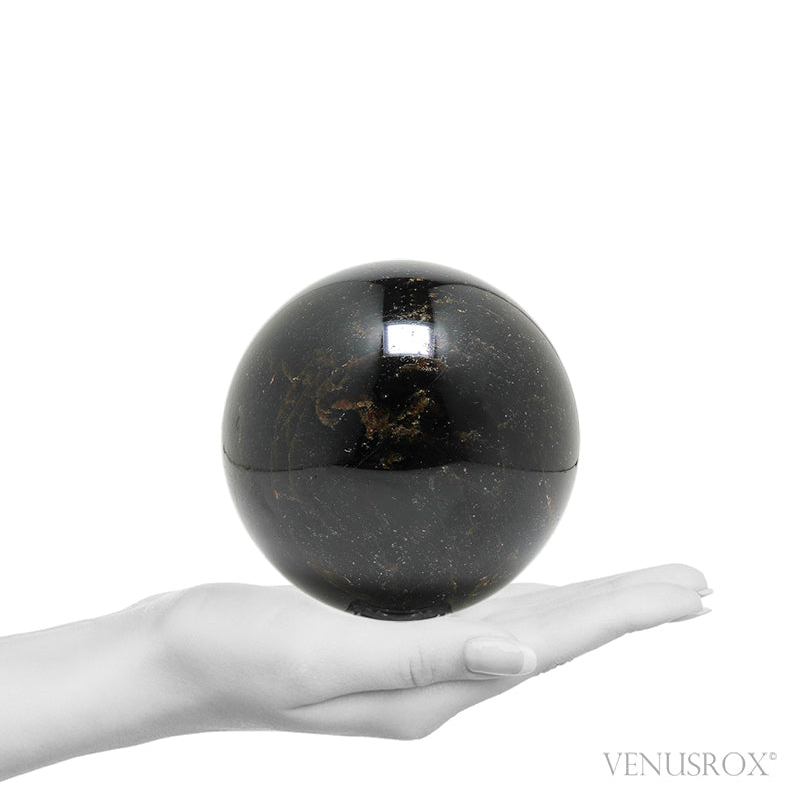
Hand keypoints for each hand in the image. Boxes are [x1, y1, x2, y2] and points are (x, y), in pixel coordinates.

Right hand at [153, 563, 709, 739]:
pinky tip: (544, 590)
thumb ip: (424, 661)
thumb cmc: (239, 654)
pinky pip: (485, 611)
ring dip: (590, 603)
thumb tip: (524, 660)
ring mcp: (417, 657)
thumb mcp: (325, 660)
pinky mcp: (393, 632)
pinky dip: (533, 595)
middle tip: (695, 586)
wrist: (181, 654)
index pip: (554, 646)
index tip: (690, 594)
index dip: (626, 616)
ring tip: (642, 590)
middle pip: (557, 638)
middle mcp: (439, 678)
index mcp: (434, 690)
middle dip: (628, 609)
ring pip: (528, 625)